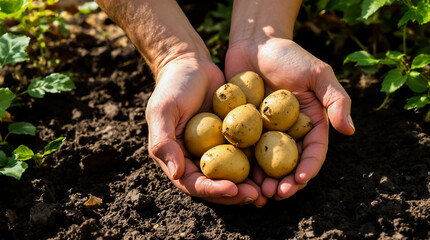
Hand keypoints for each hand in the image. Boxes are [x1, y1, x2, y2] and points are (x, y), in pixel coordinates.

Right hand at [146, 57, 266, 205]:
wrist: (192, 63)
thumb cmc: (174, 85)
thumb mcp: (163, 110)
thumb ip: (163, 141)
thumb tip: (177, 174)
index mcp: (177, 157)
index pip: (193, 183)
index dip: (212, 190)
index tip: (233, 189)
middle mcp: (195, 158)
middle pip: (215, 185)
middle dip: (236, 194)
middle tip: (257, 196)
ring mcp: (214, 149)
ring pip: (232, 175)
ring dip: (249, 185)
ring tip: (268, 191)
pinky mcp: (231, 138)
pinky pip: (244, 154)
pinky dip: (257, 164)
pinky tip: (273, 169)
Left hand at [225, 37, 354, 199]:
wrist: (255, 43)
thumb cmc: (289, 55)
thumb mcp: (318, 73)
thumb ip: (336, 99)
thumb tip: (350, 131)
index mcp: (309, 123)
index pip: (312, 151)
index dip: (308, 168)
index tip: (299, 180)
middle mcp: (287, 132)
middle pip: (288, 163)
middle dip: (284, 182)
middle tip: (275, 194)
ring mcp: (264, 132)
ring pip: (265, 164)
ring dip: (262, 181)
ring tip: (257, 193)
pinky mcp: (242, 128)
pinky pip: (242, 150)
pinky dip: (241, 166)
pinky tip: (236, 177)